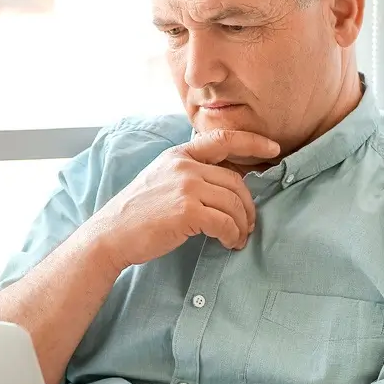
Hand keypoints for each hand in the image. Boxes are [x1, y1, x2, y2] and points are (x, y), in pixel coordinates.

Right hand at [84, 130, 280, 268]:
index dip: (252, 141)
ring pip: (234, 202)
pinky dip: (233, 235)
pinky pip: (225, 222)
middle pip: (235, 181)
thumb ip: (188, 174)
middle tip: (249, 224)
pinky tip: (229, 244)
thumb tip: (224, 185)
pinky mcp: (187, 210)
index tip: (273, 148)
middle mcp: (184, 166)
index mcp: (178, 155)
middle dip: (248, 205)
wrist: (110, 235)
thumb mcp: (160, 180)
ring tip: (238, 238)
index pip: (222, 139)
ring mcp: (186, 186)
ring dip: (242, 224)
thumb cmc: (136, 215)